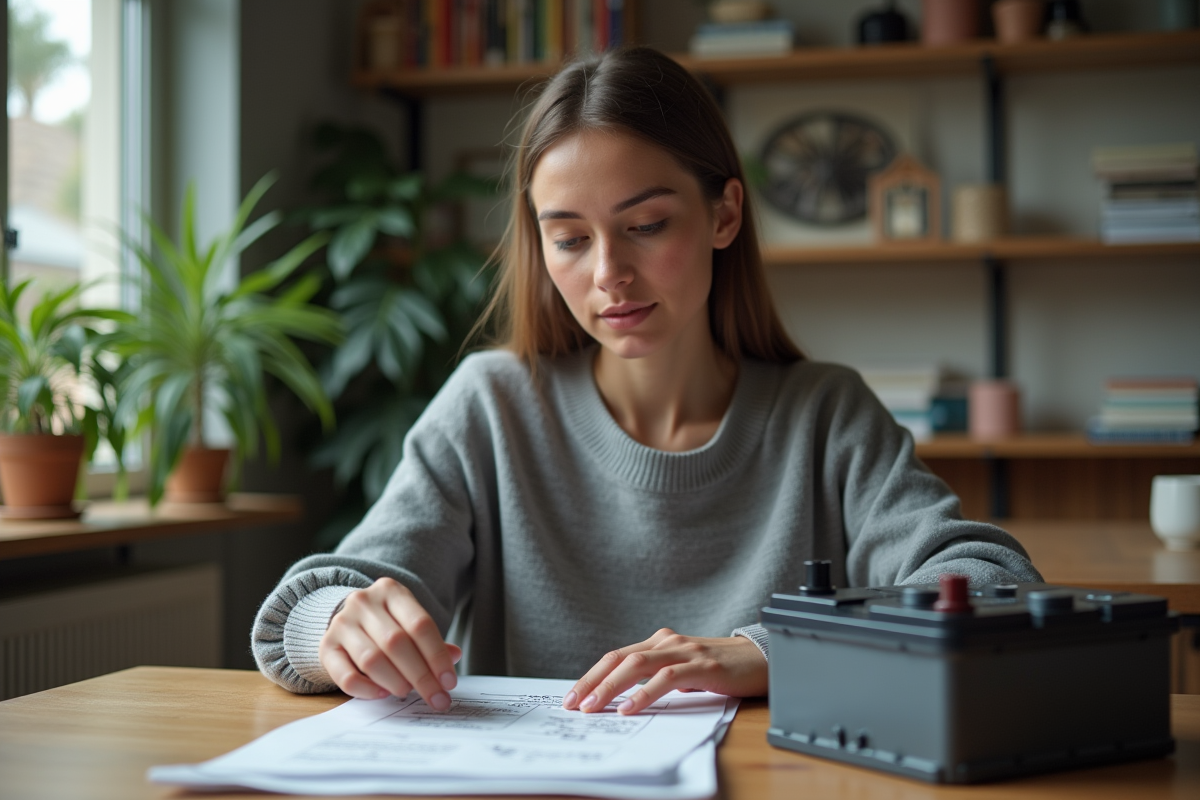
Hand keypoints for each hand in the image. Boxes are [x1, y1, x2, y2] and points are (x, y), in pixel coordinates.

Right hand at [319, 577, 461, 709]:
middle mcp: (364, 602)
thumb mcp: (410, 621)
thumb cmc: (388, 623)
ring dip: (395, 682)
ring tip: (408, 693)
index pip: (419, 624)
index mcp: (391, 591)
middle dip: (421, 676)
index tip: (449, 682)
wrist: (349, 619)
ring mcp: (342, 623)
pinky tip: (382, 694)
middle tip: (436, 698)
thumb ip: (431, 640)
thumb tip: (454, 656)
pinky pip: (346, 675)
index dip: (437, 656)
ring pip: (371, 659)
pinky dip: (367, 689)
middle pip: (396, 643)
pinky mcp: (326, 647)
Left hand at [562, 628, 767, 715]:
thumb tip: (623, 700)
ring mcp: (685, 651)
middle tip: (573, 704)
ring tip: (592, 708)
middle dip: (592, 682)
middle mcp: (668, 642)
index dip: (592, 676)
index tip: (572, 697)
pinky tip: (629, 708)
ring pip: (637, 665)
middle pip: (619, 659)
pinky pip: (667, 678)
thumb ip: (658, 678)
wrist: (763, 659)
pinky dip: (644, 693)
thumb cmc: (722, 669)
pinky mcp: (703, 666)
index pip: (616, 657)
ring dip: (610, 688)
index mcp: (660, 643)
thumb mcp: (684, 672)